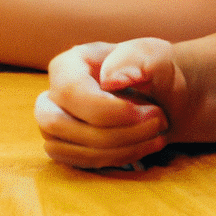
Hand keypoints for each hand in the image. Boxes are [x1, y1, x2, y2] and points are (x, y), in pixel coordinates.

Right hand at [35, 39, 179, 168]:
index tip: (148, 112)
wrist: (162, 90)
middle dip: (113, 134)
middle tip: (156, 124)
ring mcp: (57, 125)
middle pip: (58, 124)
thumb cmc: (152, 66)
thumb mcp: (150, 53)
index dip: (108, 110)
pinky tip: (146, 145)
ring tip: (157, 135)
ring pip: (72, 148)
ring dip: (121, 150)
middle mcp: (53, 96)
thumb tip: (108, 80)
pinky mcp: (69, 149)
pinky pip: (83, 163)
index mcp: (66, 65)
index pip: (71, 92)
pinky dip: (119, 159)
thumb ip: (131, 59)